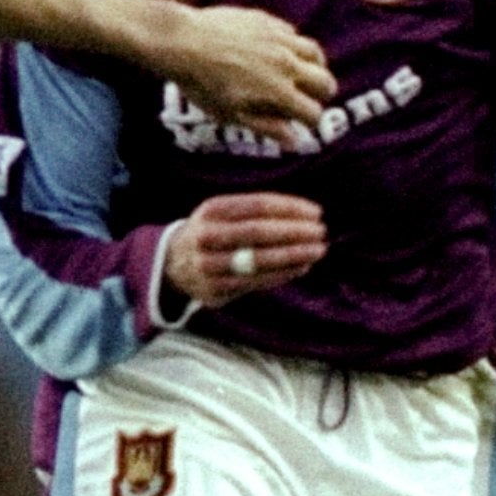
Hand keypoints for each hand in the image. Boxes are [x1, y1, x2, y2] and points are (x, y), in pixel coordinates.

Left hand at [152, 3, 334, 148]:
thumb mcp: (232, 115)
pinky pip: (293, 33)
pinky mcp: (267, 21)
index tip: (303, 123)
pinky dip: (295, 45)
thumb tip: (295, 141)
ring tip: (307, 72)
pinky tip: (283, 51)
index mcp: (279, 91)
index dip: (310, 122)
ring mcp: (278, 39)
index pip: (313, 112)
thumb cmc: (202, 84)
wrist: (182, 41)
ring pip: (315, 52)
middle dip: (323, 94)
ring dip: (316, 66)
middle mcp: (286, 63)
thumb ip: (267, 127)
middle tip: (312, 99)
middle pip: (325, 81)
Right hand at [163, 192, 326, 307]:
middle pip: (258, 232)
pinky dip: (282, 274)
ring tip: (318, 250)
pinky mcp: (215, 290)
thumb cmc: (214, 231)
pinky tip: (301, 267)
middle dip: (295, 232)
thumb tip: (306, 214)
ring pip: (258, 260)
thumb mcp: (224, 212)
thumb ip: (257, 211)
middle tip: (321, 232)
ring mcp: (208, 265)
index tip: (316, 212)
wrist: (174, 263)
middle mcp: (206, 236)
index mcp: (211, 210)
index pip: (258, 205)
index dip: (290, 208)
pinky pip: (255, 282)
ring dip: (294, 255)